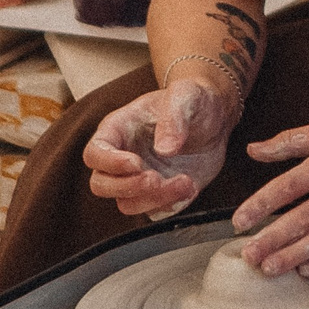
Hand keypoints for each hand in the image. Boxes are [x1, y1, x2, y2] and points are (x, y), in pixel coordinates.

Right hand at [83, 77, 236, 217]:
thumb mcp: (185, 96)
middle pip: (101, 185)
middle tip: (156, 179)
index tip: (137, 163)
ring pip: (128, 203)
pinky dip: (171, 206)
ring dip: (155, 199)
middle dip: (127, 187)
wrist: (214, 117)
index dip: (110, 163)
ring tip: (186, 182)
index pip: (94, 153)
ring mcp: (139, 179)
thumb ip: (173, 117)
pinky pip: (154, 211)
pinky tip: (191, 187)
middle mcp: (122, 157)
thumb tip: (164, 149)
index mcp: (118, 129)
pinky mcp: (159, 194)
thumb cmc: (192, 100)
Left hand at [231, 116, 308, 278]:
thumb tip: (255, 150)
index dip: (260, 204)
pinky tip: (307, 270)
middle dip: (271, 239)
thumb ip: (293, 140)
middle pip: (301, 218)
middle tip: (248, 255)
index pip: (288, 185)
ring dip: (293, 256)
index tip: (240, 220)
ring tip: (270, 268)